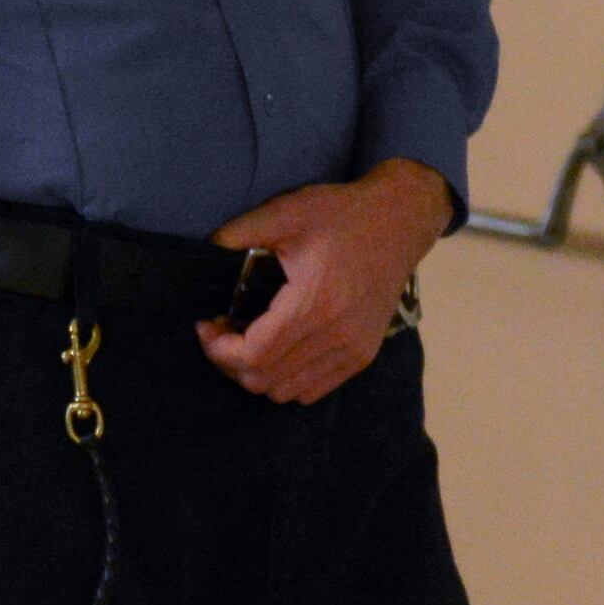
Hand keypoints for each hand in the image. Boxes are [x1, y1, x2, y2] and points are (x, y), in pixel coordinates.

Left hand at [194, 158, 448, 402]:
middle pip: (264, 381)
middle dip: (230, 361)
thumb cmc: (342, 215)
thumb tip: (204, 252)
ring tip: (249, 339)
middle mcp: (337, 337)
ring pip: (287, 392)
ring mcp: (354, 351)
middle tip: (222, 330)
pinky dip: (287, 378)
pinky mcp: (364, 356)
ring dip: (258, 373)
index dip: (218, 349)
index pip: (254, 357)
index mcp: (315, 304)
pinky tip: (279, 347)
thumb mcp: (286, 212)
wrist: (399, 221)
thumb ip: (238, 233)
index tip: (206, 324)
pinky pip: (313, 390)